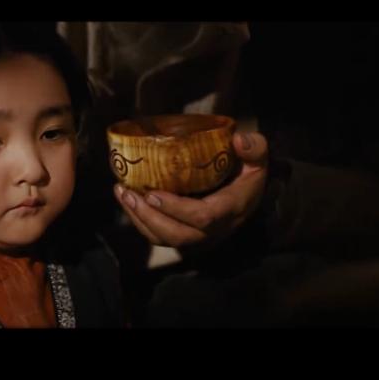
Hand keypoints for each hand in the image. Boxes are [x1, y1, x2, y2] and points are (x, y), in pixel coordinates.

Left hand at [114, 132, 267, 248]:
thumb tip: (239, 140)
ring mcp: (198, 237)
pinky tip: (126, 200)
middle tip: (128, 193)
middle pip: (178, 235)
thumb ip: (255, 148)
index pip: (203, 217)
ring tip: (121, 194)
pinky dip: (140, 222)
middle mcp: (213, 231)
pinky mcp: (185, 236)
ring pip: (165, 239)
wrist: (247, 197)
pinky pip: (159, 237)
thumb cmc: (247, 174)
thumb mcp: (257, 159)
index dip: (176, 209)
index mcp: (230, 210)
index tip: (152, 193)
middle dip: (149, 217)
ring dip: (139, 219)